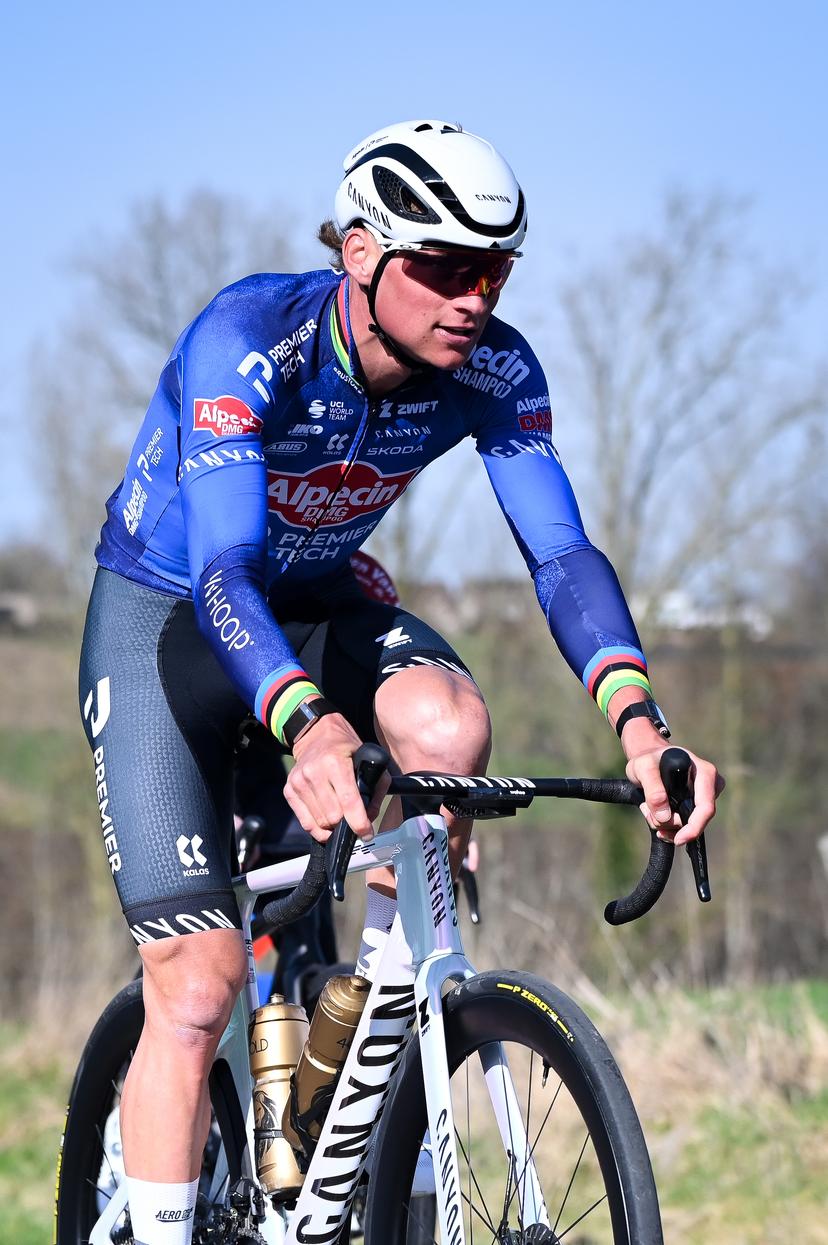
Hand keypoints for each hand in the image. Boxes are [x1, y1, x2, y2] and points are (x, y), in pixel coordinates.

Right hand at [283, 713, 386, 842]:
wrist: (316, 734)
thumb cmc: (345, 747)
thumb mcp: (367, 760)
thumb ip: (375, 789)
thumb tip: (369, 818)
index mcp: (334, 762)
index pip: (347, 802)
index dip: (358, 822)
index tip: (366, 833)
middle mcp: (313, 772)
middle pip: (333, 817)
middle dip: (346, 822)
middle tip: (353, 817)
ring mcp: (298, 782)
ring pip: (319, 822)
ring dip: (333, 825)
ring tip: (340, 814)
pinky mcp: (289, 790)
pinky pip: (305, 822)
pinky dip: (318, 827)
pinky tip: (327, 819)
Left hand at [625, 745, 724, 844]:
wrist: (649, 759)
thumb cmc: (649, 759)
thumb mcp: (643, 767)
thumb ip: (653, 789)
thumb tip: (664, 817)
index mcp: (705, 773)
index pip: (706, 808)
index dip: (694, 827)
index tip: (678, 840)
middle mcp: (710, 786)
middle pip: (695, 820)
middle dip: (670, 824)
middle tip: (649, 813)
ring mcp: (704, 798)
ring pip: (686, 825)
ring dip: (663, 823)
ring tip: (647, 807)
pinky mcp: (694, 807)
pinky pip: (682, 824)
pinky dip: (665, 823)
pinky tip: (653, 813)